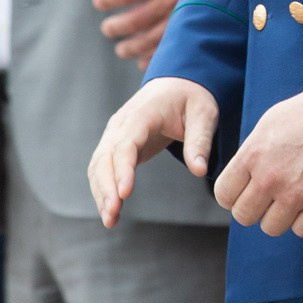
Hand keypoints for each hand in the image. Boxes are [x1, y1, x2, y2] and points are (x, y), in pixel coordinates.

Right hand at [89, 76, 220, 226]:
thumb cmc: (191, 98)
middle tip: (113, 215)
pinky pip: (103, 168)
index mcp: (142, 114)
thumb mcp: (204, 115)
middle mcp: (121, 123)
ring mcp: (115, 133)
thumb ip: (200, 142)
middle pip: (105, 157)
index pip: (126, 144)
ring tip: (111, 220)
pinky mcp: (116, 144)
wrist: (178, 82)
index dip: (123, 170)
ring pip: (99, 165)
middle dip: (106, 187)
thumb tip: (200, 171)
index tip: (125, 193)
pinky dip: (103, 189)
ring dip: (101, 192)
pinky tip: (110, 210)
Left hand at [95, 0, 198, 60]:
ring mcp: (192, 13)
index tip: (99, 2)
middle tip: (109, 29)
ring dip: (134, 47)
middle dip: (119, 27)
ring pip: (155, 39)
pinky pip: (179, 46)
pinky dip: (159, 56)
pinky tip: (147, 61)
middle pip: (137, 20)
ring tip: (123, 50)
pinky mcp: (206, 24)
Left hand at [216, 88, 302, 236]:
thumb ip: (250, 156)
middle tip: (272, 194)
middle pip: (244, 216)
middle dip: (256, 207)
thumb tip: (241, 181)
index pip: (224, 196)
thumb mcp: (268, 126)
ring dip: (281, 215)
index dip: (235, 194)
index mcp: (253, 155)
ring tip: (295, 195)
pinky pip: (302, 230)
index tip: (249, 189)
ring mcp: (298, 193)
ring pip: (271, 228)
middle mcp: (271, 178)